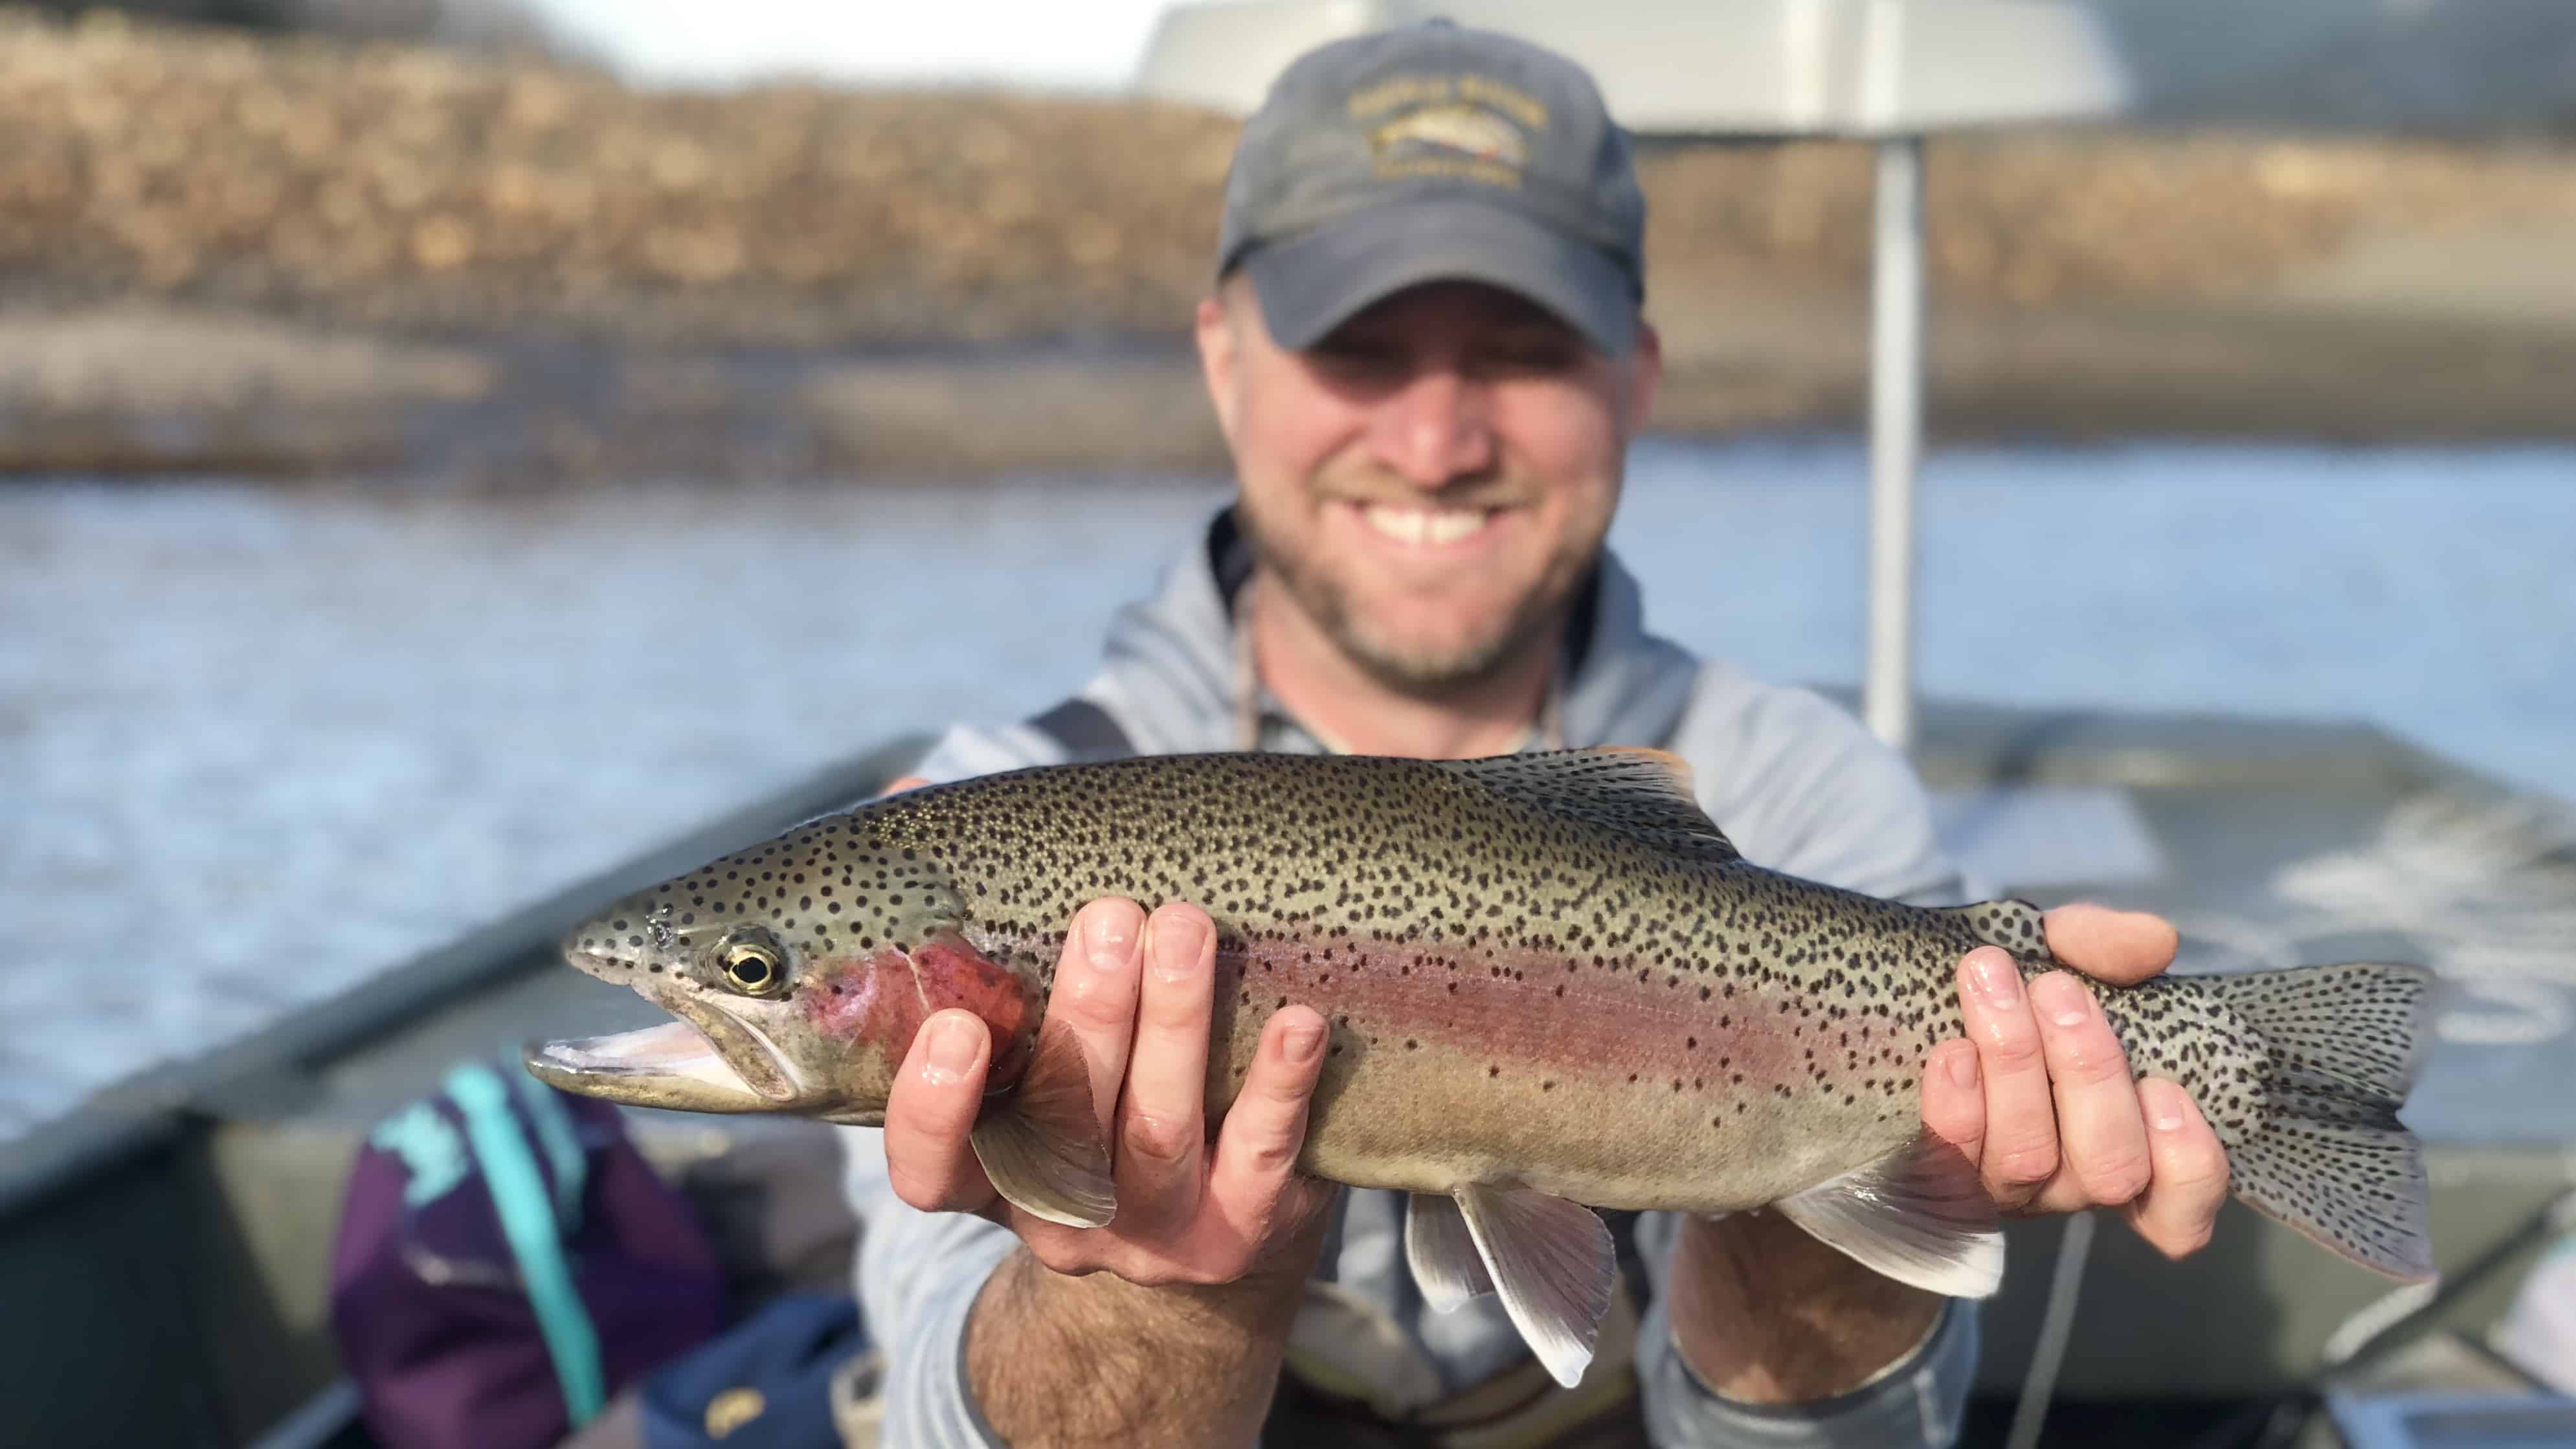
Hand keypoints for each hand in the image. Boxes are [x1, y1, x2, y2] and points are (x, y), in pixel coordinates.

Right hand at [879, 889, 1338, 1288]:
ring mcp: (1149, 1233)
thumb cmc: (1095, 1072)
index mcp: (987, 1167)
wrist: (1212, 1212)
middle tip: (1115, 918)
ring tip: (1189, 928)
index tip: (959, 1026)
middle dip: (1089, 1019)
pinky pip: (1261, 1161)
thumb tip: (913, 798)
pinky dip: (1279, 1088)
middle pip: (1063, 1128)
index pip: (929, 1168)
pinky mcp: (1238, 1232)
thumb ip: (967, 918)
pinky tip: (1297, 1021)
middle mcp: (1058, 1214)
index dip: (934, 1109)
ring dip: (1176, 1026)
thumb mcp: (1026, 1020)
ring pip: (1156, 1137)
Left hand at [1920, 902, 2230, 1259]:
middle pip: (2110, 1168)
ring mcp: (2002, 1188)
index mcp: (2123, 1142)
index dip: (2188, 1164)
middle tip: (2058, 989)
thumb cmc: (2005, 992)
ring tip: (1992, 982)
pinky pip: (1951, 1165)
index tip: (2164, 1086)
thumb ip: (2105, 945)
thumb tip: (2155, 940)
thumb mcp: (2055, 954)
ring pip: (2029, 1156)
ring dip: (2016, 1064)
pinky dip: (1958, 1107)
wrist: (1892, 1007)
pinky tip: (1952, 1051)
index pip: (2179, 1208)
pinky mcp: (1934, 1181)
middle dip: (2090, 1072)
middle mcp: (2070, 1181)